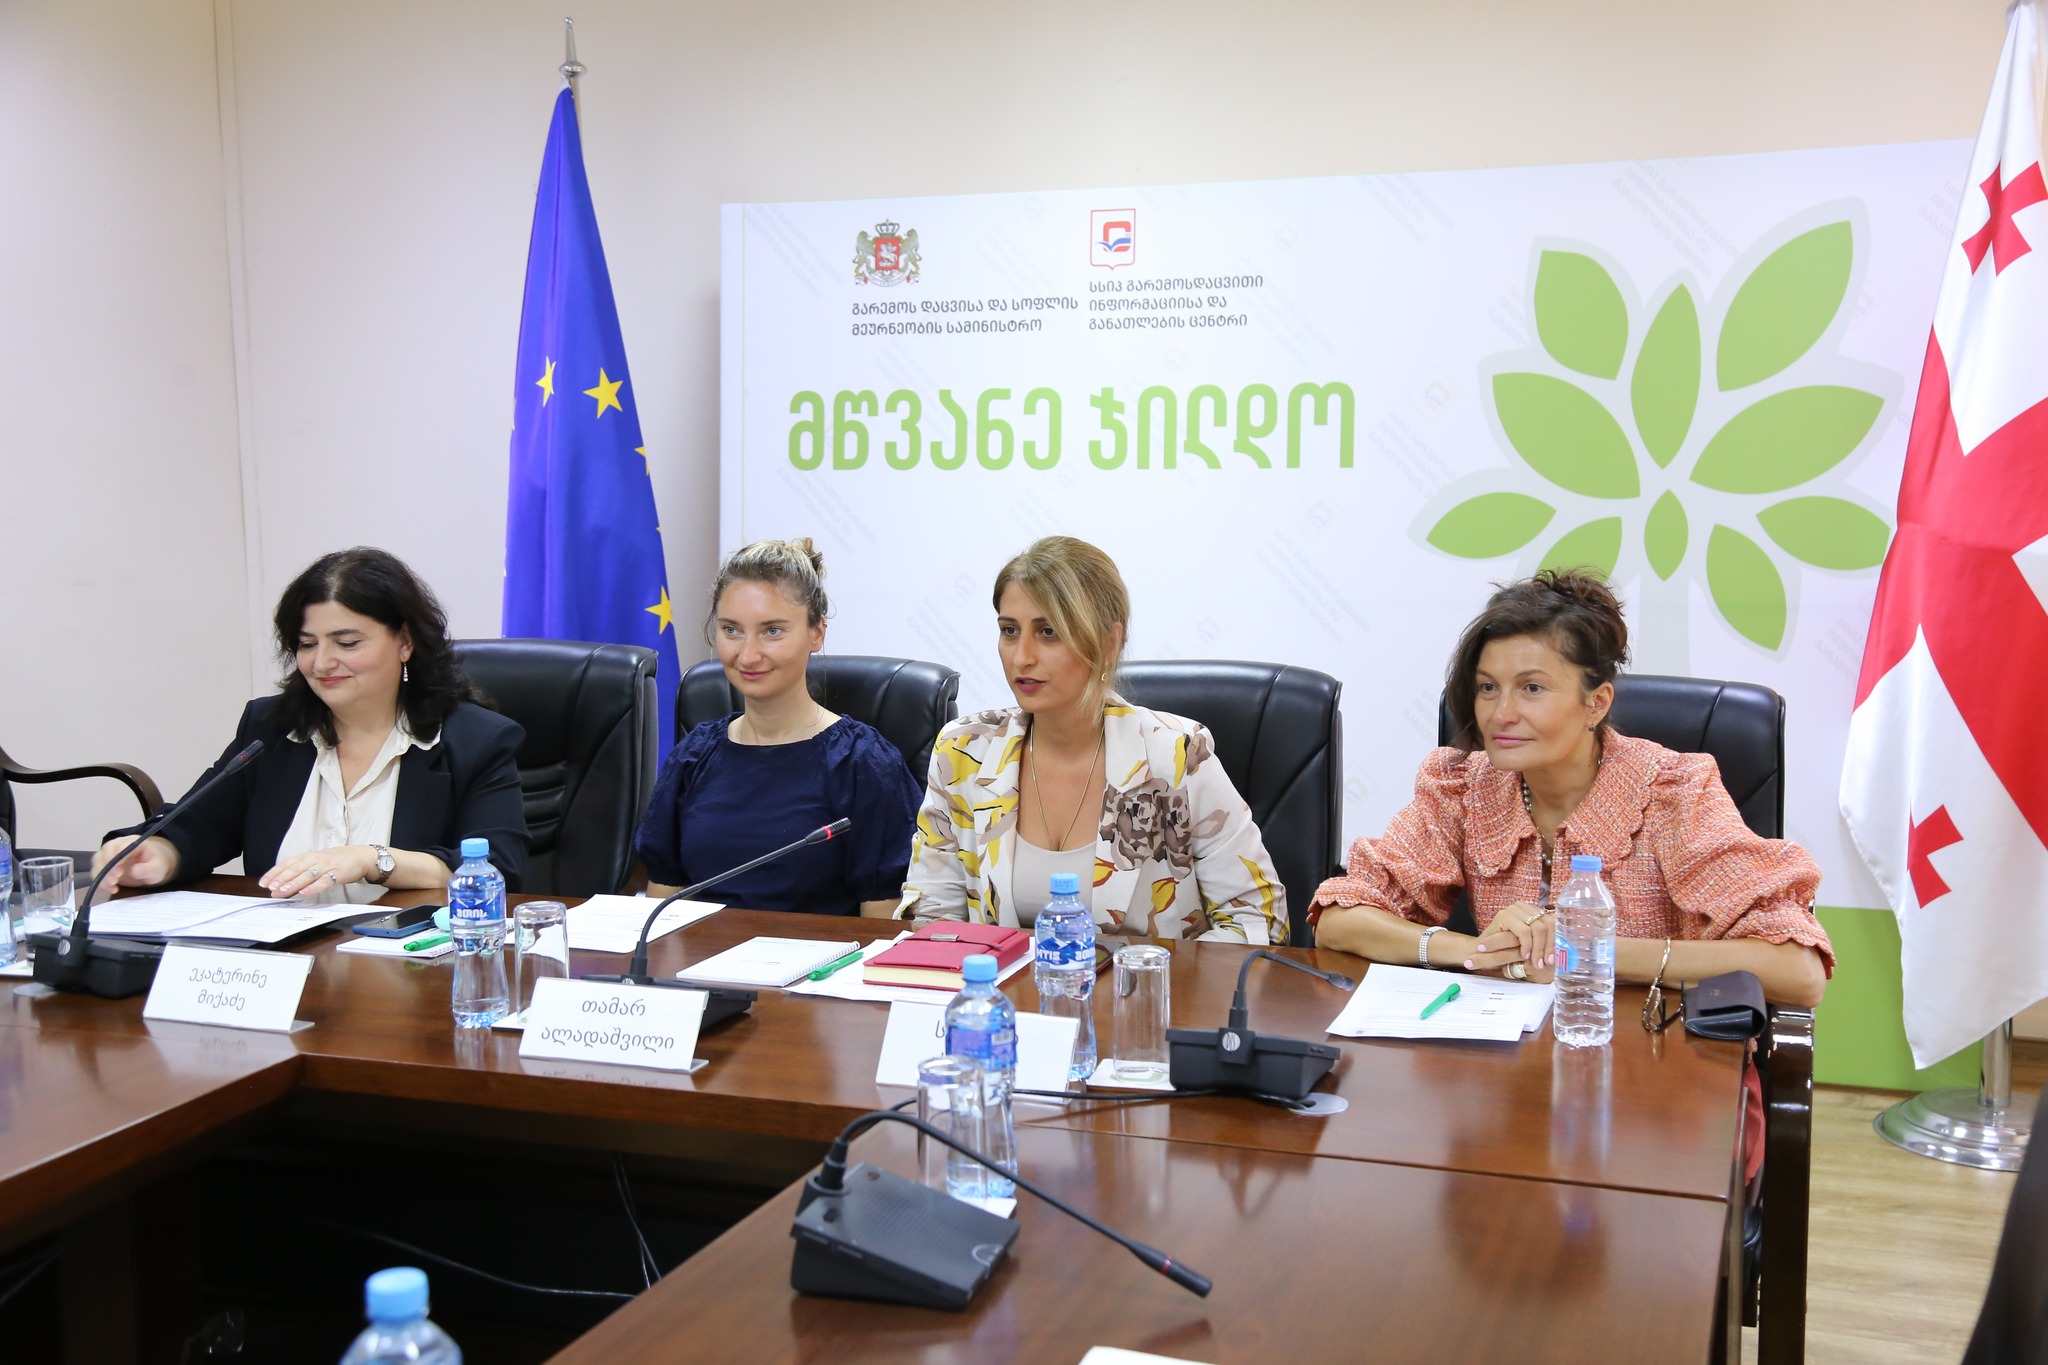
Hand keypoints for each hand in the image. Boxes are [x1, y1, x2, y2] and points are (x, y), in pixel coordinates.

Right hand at [87, 836, 178, 902]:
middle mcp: (118, 844)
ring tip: (113, 886)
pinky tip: (112, 888)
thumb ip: (148, 869)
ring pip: (98, 860)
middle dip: (107, 868)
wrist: (153, 866)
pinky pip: (97, 869)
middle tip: (114, 882)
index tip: (118, 874)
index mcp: (133, 841)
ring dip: (102, 875)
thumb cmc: (156, 864)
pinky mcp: (105, 862)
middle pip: (105, 852)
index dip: (116, 859)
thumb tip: (135, 871)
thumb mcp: (157, 868)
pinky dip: (100, 880)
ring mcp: (110, 852)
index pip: (120, 846)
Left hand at [259, 845, 375, 898]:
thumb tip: (283, 886)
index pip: (287, 864)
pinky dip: (313, 887)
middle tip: (270, 888)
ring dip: (294, 883)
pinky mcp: (337, 873)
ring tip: (283, 891)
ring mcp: (326, 866)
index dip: (275, 873)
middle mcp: (315, 859)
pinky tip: (305, 893)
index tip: (263, 883)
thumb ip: (302, 873)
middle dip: (281, 879)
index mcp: (308, 857)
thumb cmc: (337, 861)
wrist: (361, 856)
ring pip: (307, 875)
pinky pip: (324, 881)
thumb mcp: (317, 863)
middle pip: (295, 869)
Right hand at [1463, 900, 1558, 983]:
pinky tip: (1525, 955)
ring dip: (1539, 948)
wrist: (1480, 952)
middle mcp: (1525, 906)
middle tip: (1547, 963)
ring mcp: (1514, 909)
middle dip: (1550, 946)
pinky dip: (1527, 945)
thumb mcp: (1531, 947)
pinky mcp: (1504, 916)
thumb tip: (1568, 950)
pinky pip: (1524, 931)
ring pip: (1538, 928)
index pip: (1554, 922)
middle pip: (1549, 923)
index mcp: (1533, 911)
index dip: (1557, 941)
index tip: (1557, 958)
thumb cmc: (1508, 951)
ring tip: (1535, 962)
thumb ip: (1545, 943)